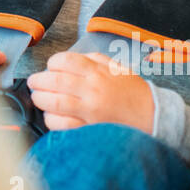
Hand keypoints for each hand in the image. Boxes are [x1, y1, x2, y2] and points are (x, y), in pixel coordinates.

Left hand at [26, 51, 153, 131]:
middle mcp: (92, 89)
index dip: (52, 64)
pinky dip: (51, 120)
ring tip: (38, 98)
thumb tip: (70, 60)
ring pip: (53, 103)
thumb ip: (94, 59)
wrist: (155, 117)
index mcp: (98, 72)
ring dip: (40, 100)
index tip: (50, 68)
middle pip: (53, 82)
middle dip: (37, 81)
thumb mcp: (117, 67)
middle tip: (34, 83)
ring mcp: (89, 111)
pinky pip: (61, 125)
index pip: (64, 61)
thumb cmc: (135, 92)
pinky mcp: (89, 129)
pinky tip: (51, 116)